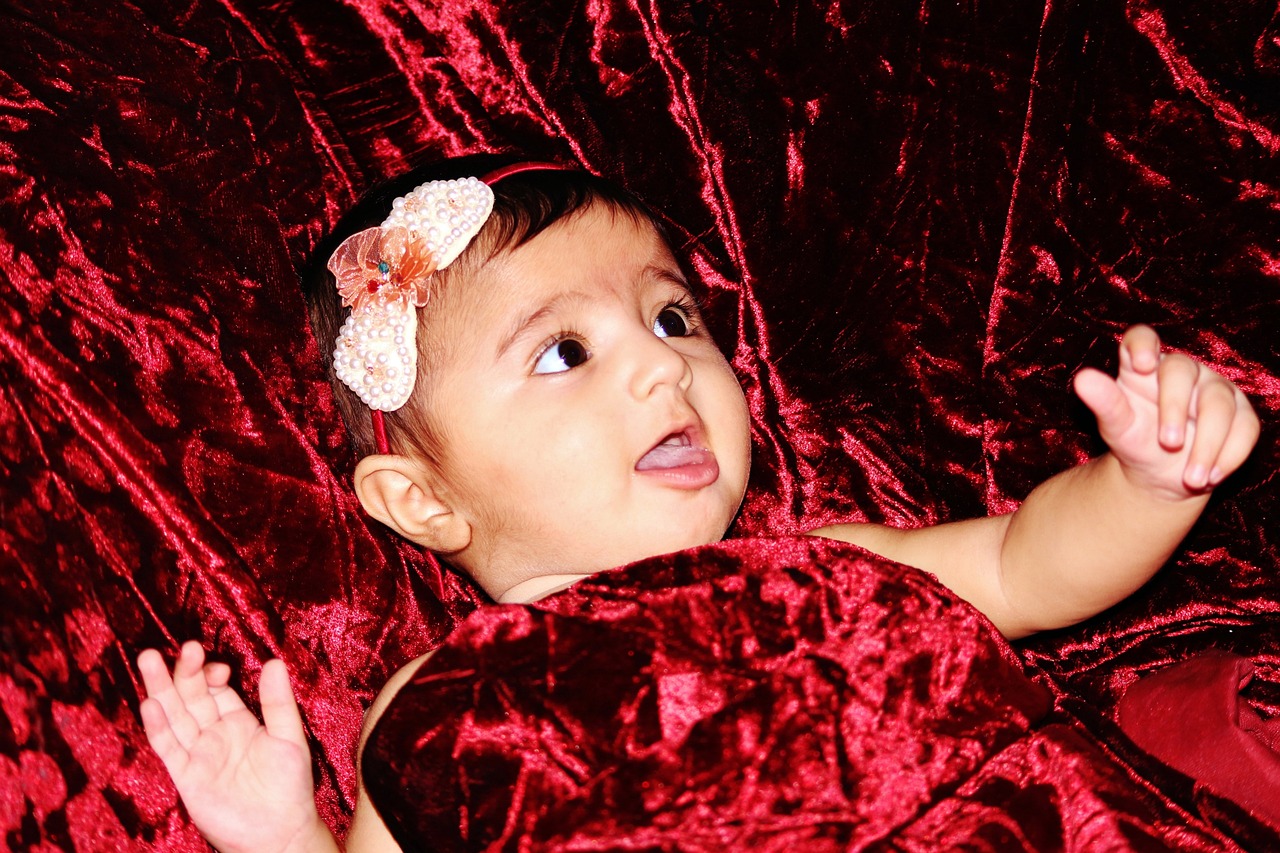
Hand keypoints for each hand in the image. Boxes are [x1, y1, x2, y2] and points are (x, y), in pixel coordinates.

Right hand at [138, 642, 335, 852]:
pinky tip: (150, 704)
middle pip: (191, 697)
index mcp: (239, 721)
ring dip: (161, 689)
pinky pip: (169, 747)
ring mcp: (198, 754)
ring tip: (148, 659)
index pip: (217, 689)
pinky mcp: (186, 776)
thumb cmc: (289, 786)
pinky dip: (158, 726)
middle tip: (178, 647)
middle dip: (183, 672)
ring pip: (174, 715)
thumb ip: (278, 702)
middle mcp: (214, 734)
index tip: (216, 665)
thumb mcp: (290, 737)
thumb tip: (274, 662)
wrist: (279, 833)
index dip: (211, 674)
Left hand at [1073, 325, 1258, 499]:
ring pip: (1219, 404)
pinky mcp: (1240, 414)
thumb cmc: (1133, 441)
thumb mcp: (1116, 426)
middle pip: (1182, 371)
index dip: (1143, 344)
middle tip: (1167, 443)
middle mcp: (1182, 371)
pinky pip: (1245, 427)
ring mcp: (1214, 389)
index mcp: (1143, 367)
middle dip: (1175, 408)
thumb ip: (1104, 403)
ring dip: (1207, 444)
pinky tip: (1210, 476)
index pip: (1142, 338)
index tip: (1141, 364)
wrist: (1158, 475)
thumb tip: (1083, 379)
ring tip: (1191, 478)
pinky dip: (1229, 455)